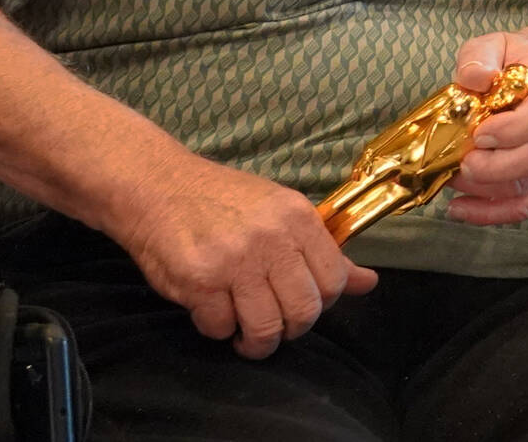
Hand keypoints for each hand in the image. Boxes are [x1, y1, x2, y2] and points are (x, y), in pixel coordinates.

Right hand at [114, 155, 375, 357]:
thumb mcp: (282, 212)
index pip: (334, 281)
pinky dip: (217, 329)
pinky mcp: (199, 280)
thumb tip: (369, 283)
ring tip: (245, 334)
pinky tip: (213, 311)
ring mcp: (235, 260)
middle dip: (291, 330)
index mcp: (298, 218)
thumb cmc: (223, 200)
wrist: (158, 185)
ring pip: (266, 327)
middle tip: (274, 325)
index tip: (301, 304)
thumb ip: (324, 251)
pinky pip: (220, 327)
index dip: (321, 304)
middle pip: (304, 311)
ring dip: (256, 342)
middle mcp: (272, 238)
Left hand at [446, 26, 527, 224]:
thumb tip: (474, 79)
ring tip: (452, 179)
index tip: (478, 132)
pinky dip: (493, 213)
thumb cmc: (520, 60)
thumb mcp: (496, 43)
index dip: (511, 130)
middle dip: (494, 167)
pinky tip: (461, 209)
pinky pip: (527, 204)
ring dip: (486, 190)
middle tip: (461, 162)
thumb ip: (479, 56)